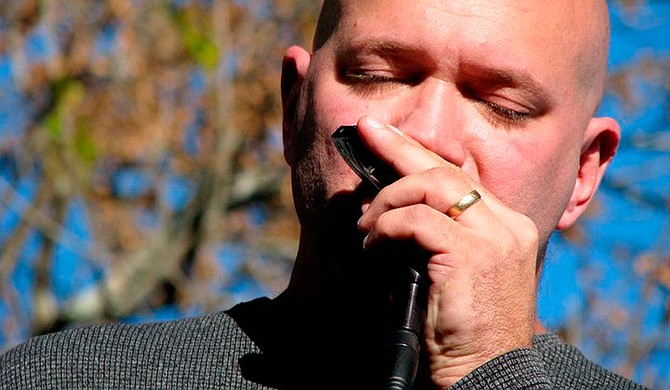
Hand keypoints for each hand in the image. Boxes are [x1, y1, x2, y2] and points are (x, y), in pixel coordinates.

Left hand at [355, 116, 538, 387]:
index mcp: (506, 227)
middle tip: (365, 133)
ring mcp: (493, 238)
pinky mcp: (470, 255)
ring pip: (430, 186)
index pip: (460, 176)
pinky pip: (416, 221)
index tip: (386, 135)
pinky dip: (386, 228)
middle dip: (399, 148)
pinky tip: (373, 246)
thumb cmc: (462, 331)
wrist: (484, 374)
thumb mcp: (454, 274)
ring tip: (365, 225)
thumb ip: (438, 238)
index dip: (419, 152)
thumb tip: (391, 211)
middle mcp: (506, 225)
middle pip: (446, 169)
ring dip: (387, 200)